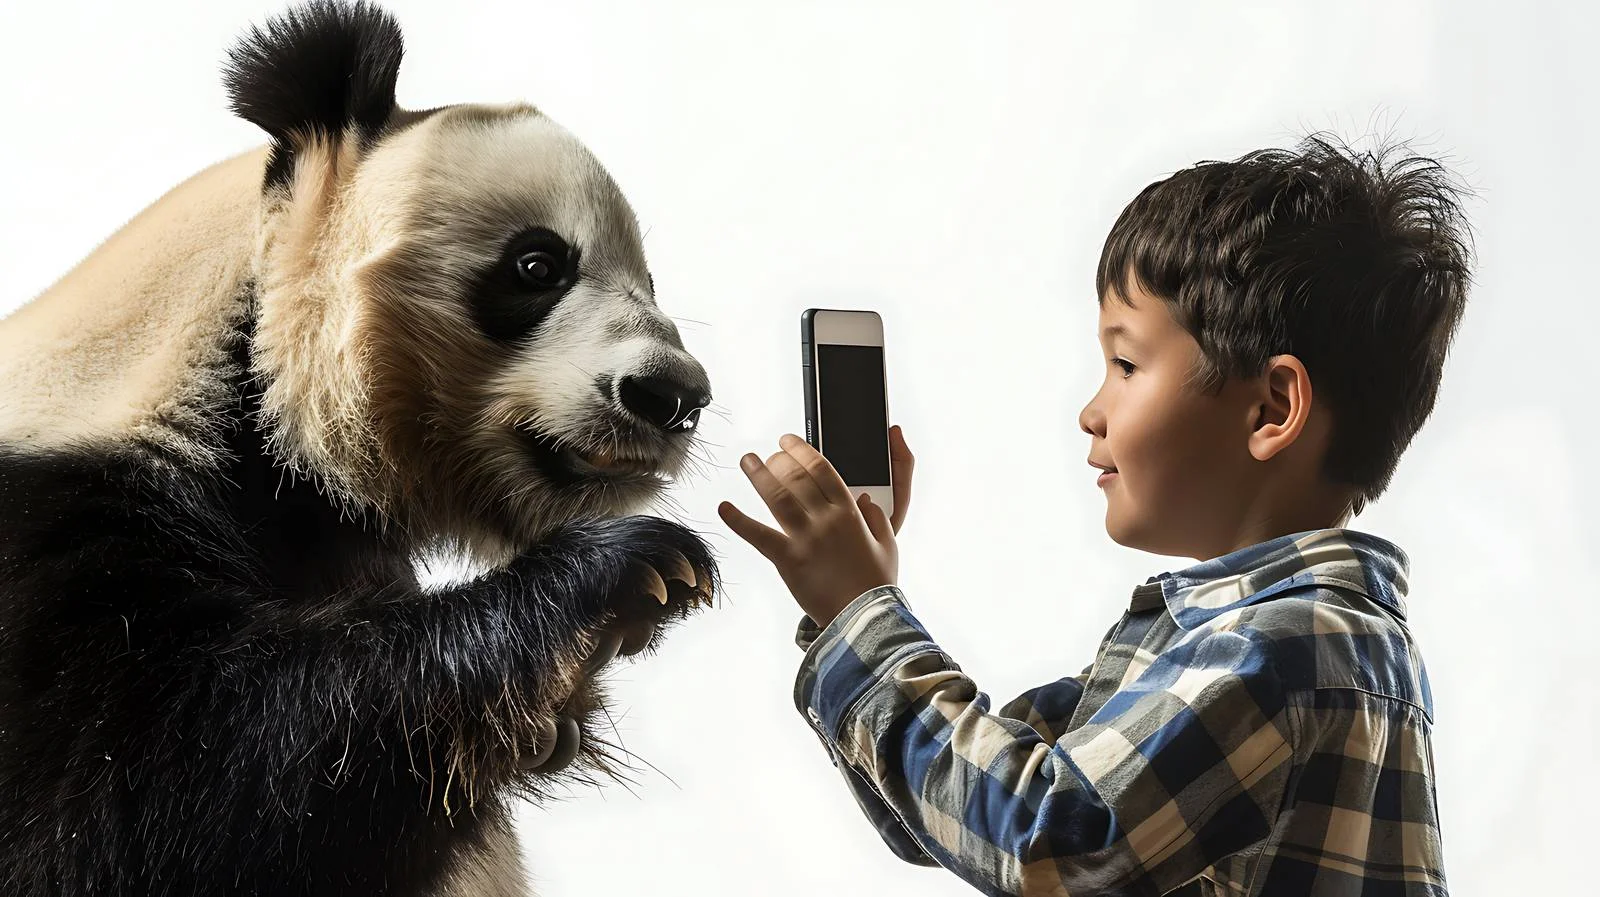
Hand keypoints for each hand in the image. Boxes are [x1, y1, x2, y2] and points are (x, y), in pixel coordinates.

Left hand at [718, 426, 914, 627]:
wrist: (863, 618)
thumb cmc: (876, 584)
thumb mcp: (887, 545)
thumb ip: (878, 519)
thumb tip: (867, 500)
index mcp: (850, 512)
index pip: (822, 469)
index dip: (802, 450)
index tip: (790, 442)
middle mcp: (826, 519)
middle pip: (797, 477)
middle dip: (780, 459)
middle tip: (768, 453)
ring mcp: (806, 538)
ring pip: (777, 496)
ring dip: (759, 474)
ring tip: (748, 461)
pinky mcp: (788, 559)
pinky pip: (758, 535)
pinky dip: (738, 520)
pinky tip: (724, 507)